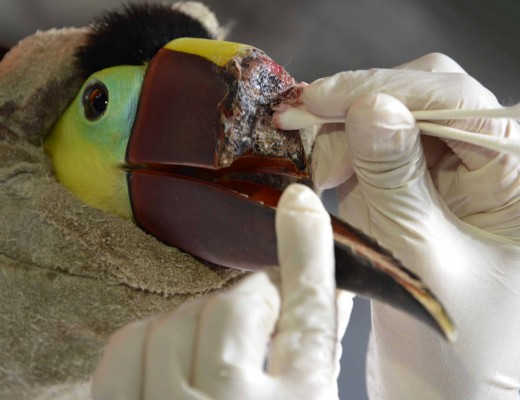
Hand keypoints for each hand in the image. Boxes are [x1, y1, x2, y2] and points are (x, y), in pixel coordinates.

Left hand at [91, 184, 352, 399]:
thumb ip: (317, 351)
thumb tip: (327, 290)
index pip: (310, 316)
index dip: (307, 253)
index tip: (301, 202)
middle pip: (235, 307)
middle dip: (248, 305)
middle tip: (256, 327)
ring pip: (178, 318)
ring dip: (200, 323)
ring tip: (215, 355)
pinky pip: (128, 345)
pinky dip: (149, 339)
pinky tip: (169, 360)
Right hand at [275, 53, 519, 398]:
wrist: (450, 396)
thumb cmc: (462, 345)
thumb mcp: (424, 255)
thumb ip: (397, 177)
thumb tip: (369, 106)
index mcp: (517, 175)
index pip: (455, 101)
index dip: (384, 87)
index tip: (319, 98)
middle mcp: (486, 165)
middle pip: (421, 99)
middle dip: (357, 107)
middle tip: (302, 130)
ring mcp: (445, 177)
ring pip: (389, 121)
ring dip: (343, 134)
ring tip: (311, 170)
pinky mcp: (412, 193)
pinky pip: (372, 154)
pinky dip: (340, 155)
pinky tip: (319, 173)